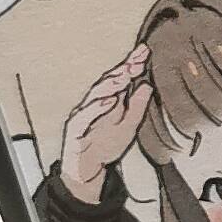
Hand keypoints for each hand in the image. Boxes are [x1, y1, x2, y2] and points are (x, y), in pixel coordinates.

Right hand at [59, 44, 150, 201]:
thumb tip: (147, 85)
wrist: (86, 171)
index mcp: (106, 101)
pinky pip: (83, 118)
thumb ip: (137, 107)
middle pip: (107, 82)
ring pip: (95, 95)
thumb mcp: (129, 126)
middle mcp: (93, 104)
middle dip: (123, 69)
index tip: (145, 51)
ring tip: (126, 74)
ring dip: (111, 84)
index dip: (131, 64)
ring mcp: (82, 115)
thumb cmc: (106, 145)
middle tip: (138, 58)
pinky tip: (109, 101)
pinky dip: (95, 108)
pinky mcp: (74, 130)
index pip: (119, 79)